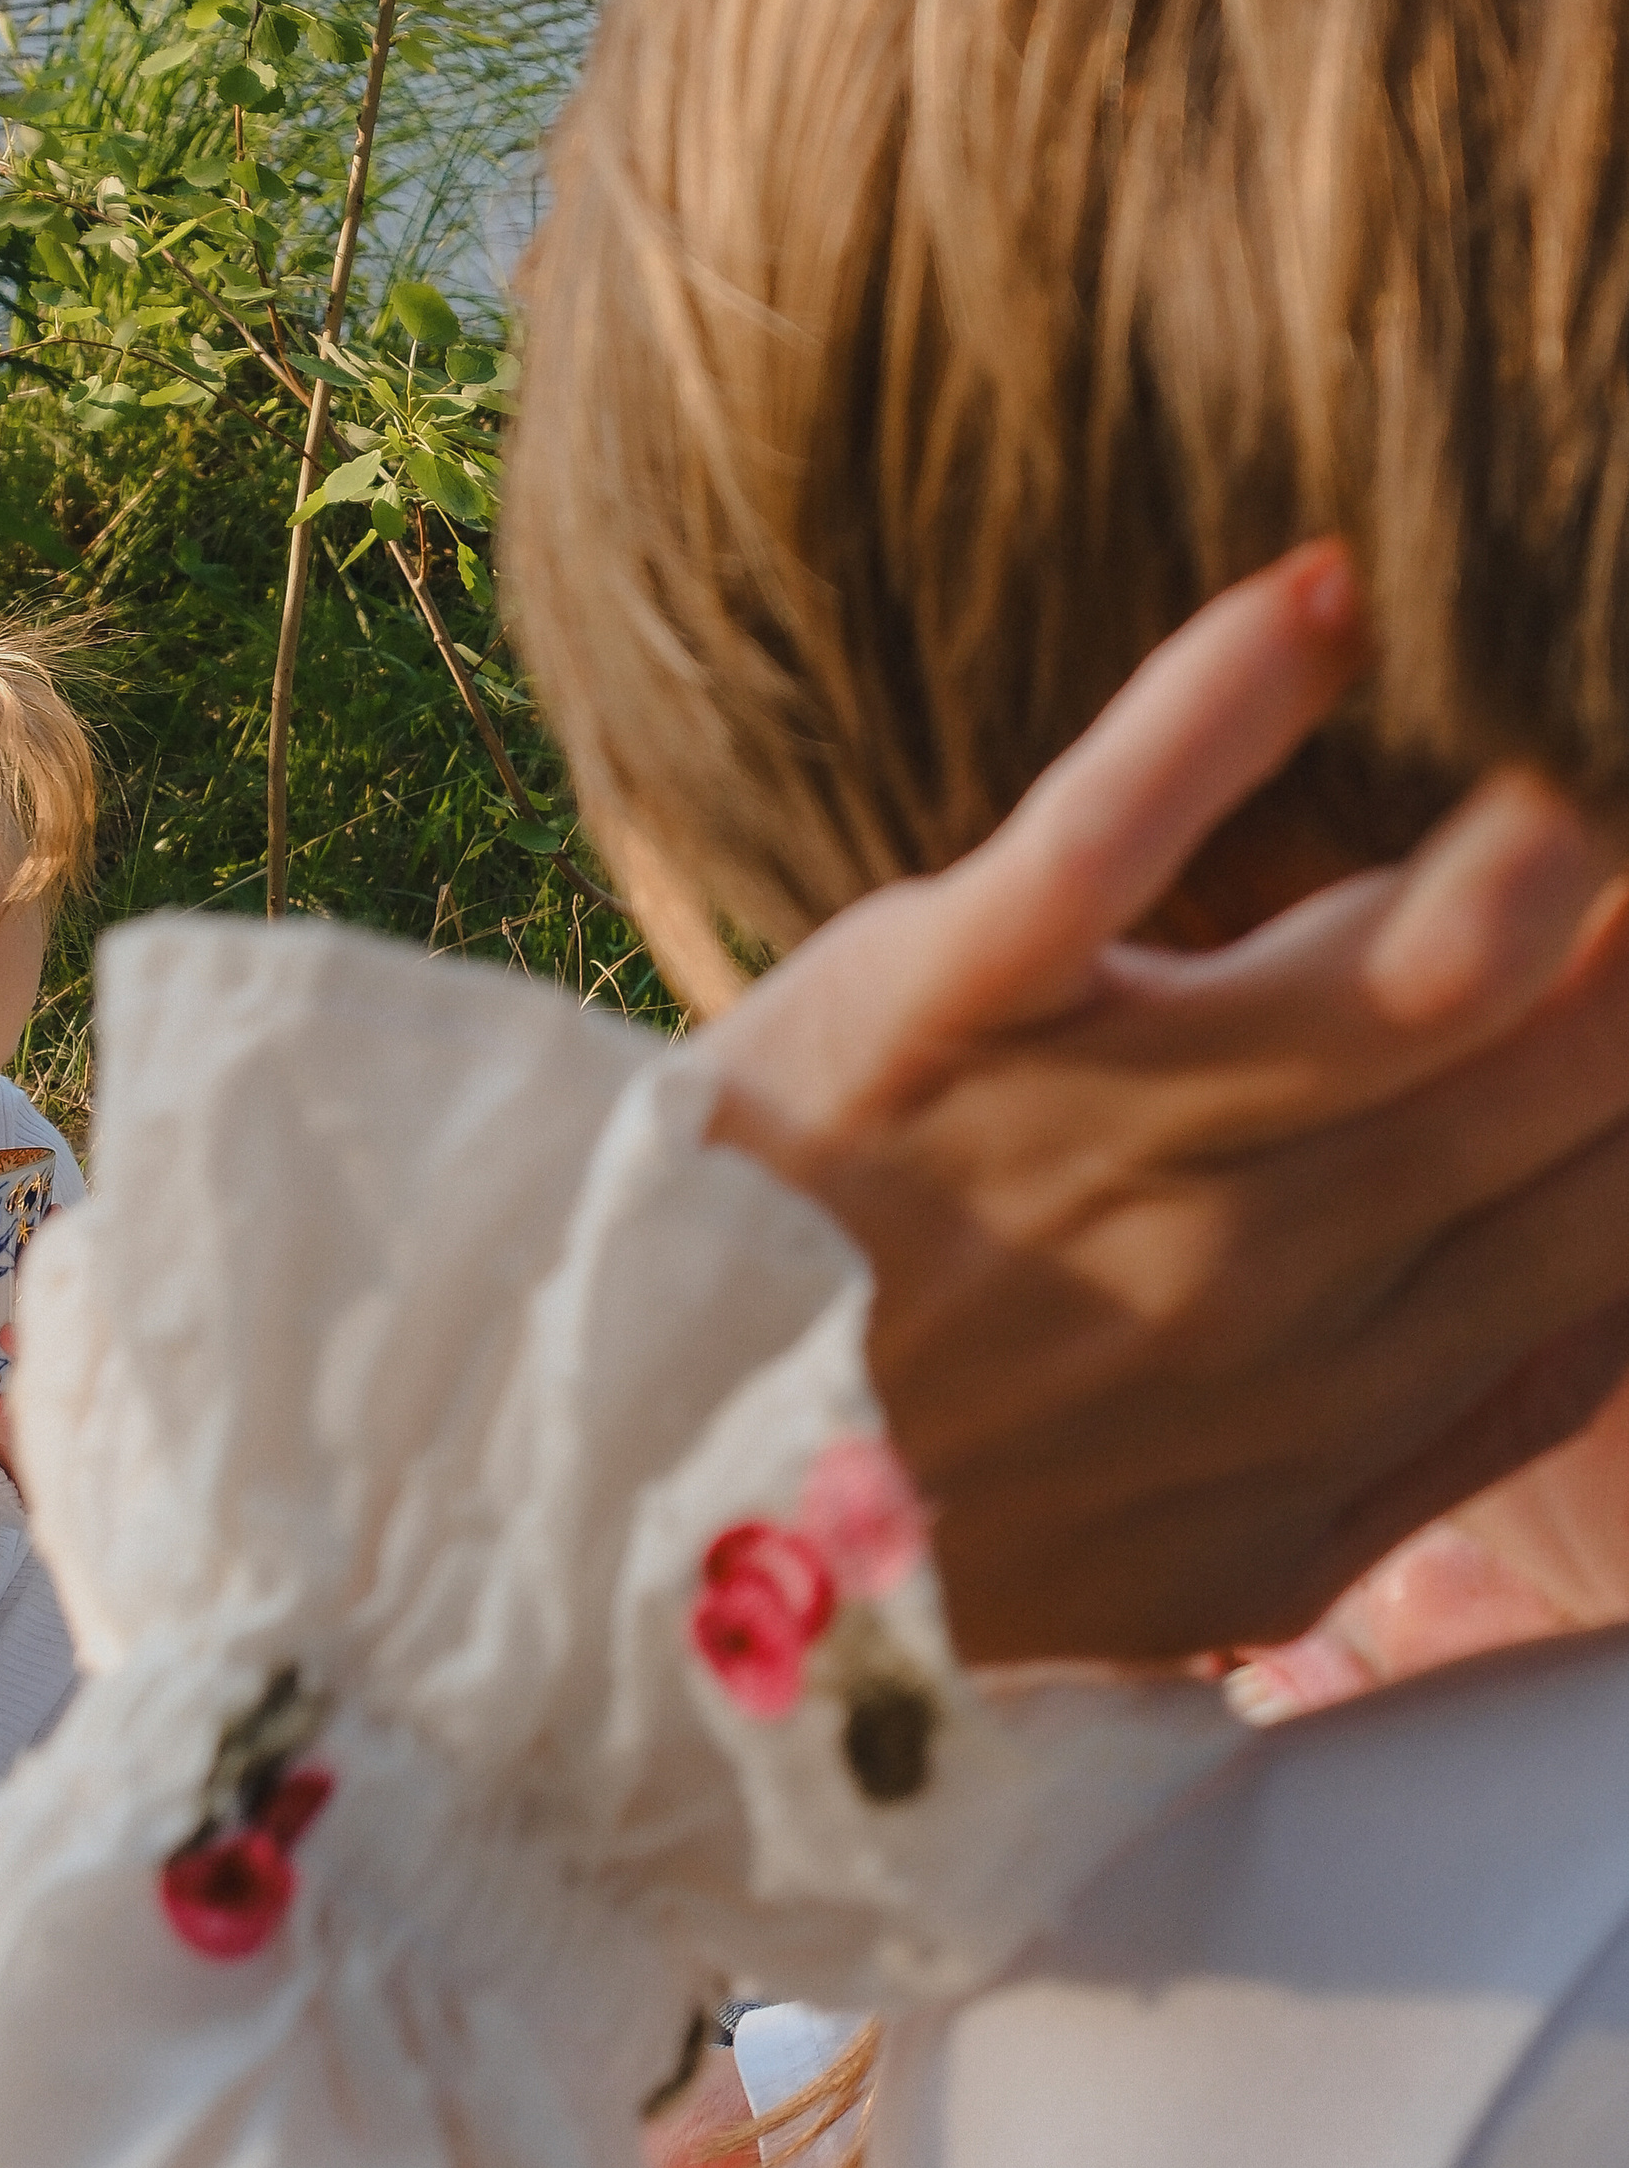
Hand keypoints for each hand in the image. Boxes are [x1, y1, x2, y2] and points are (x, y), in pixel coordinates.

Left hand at [705, 542, 1628, 1662]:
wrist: (637, 1501)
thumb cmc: (949, 1521)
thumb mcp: (1219, 1564)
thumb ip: (1427, 1443)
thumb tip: (1622, 1304)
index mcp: (1339, 1396)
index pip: (1615, 1205)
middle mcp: (1251, 1272)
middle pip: (1544, 1073)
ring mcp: (1085, 1136)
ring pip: (1380, 973)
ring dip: (1521, 843)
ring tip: (1583, 722)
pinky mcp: (922, 1015)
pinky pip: (1094, 850)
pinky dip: (1206, 718)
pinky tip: (1319, 603)